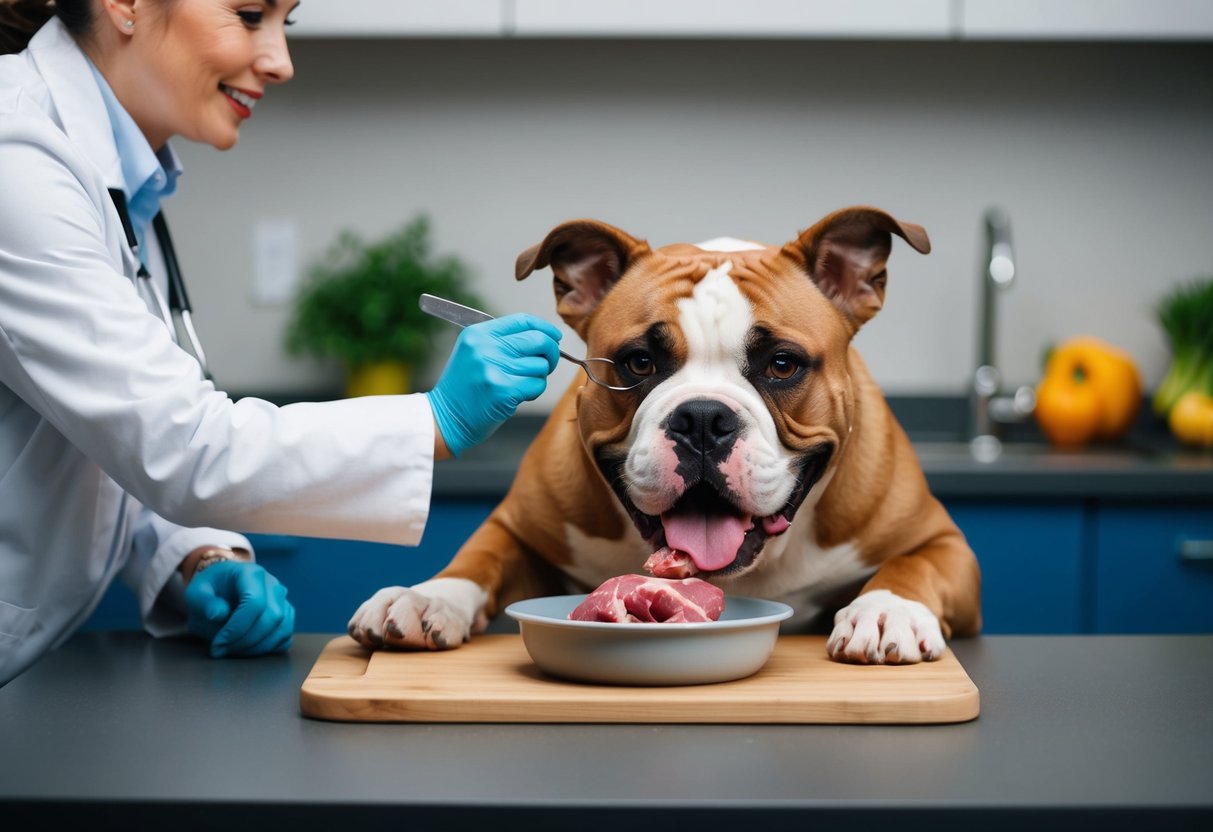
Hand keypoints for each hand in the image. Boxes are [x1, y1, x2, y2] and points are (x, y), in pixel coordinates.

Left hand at [185, 561, 294, 657]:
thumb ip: (204, 602)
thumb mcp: (196, 592)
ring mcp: (283, 599)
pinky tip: (247, 649)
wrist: (222, 587)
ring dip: (257, 647)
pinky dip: (268, 648)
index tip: (218, 643)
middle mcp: (273, 584)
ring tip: (232, 651)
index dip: (238, 628)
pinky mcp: (286, 614)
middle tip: (222, 650)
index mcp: (252, 574)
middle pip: (273, 616)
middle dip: (247, 640)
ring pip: (282, 628)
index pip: (255, 602)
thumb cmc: (209, 590)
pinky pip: (285, 636)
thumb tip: (220, 615)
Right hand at [426, 313, 561, 456]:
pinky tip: (519, 395)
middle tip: (547, 363)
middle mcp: (485, 348)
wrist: (444, 417)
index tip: (554, 337)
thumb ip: (501, 341)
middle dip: (551, 352)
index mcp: (478, 334)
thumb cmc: (464, 387)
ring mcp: (494, 369)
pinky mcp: (504, 391)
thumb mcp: (473, 353)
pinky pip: (537, 385)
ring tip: (521, 383)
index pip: (522, 321)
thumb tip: (543, 336)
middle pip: (538, 340)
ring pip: (540, 366)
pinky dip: (534, 391)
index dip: (544, 328)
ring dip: (538, 376)